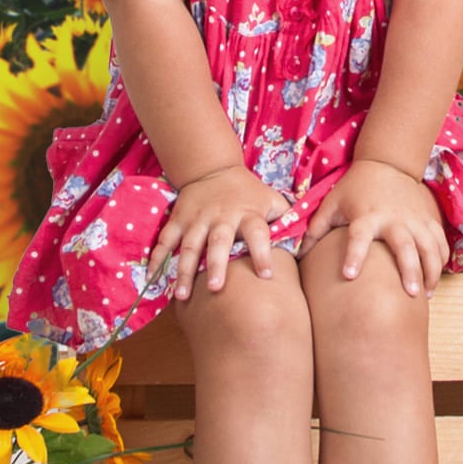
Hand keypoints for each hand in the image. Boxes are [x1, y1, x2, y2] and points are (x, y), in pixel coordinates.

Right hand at [152, 164, 294, 300]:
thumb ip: (288, 220)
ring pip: (190, 245)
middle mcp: (221, 217)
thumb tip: (311, 243)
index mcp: (248, 214)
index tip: (266, 275)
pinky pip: (166, 240)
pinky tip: (151, 277)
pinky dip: (158, 257)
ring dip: (184, 269)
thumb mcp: (272, 200)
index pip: (258, 232)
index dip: (263, 252)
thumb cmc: (248, 193)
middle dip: (216, 264)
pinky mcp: (179, 219)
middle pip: (219, 241)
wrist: (214, 168)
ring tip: (181, 295)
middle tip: (215, 289)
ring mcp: (198, 219)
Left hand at [299, 158, 449, 296]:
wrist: (387, 163)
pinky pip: (440, 242)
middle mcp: (393, 219)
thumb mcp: (333, 202)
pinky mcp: (428, 219)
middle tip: (410, 294)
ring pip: (429, 246)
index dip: (354, 255)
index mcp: (366, 216)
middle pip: (404, 246)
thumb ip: (316, 227)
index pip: (358, 237)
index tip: (349, 275)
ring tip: (427, 294)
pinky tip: (435, 278)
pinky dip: (441, 260)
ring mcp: (414, 219)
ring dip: (430, 270)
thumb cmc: (356, 188)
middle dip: (409, 270)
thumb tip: (298, 253)